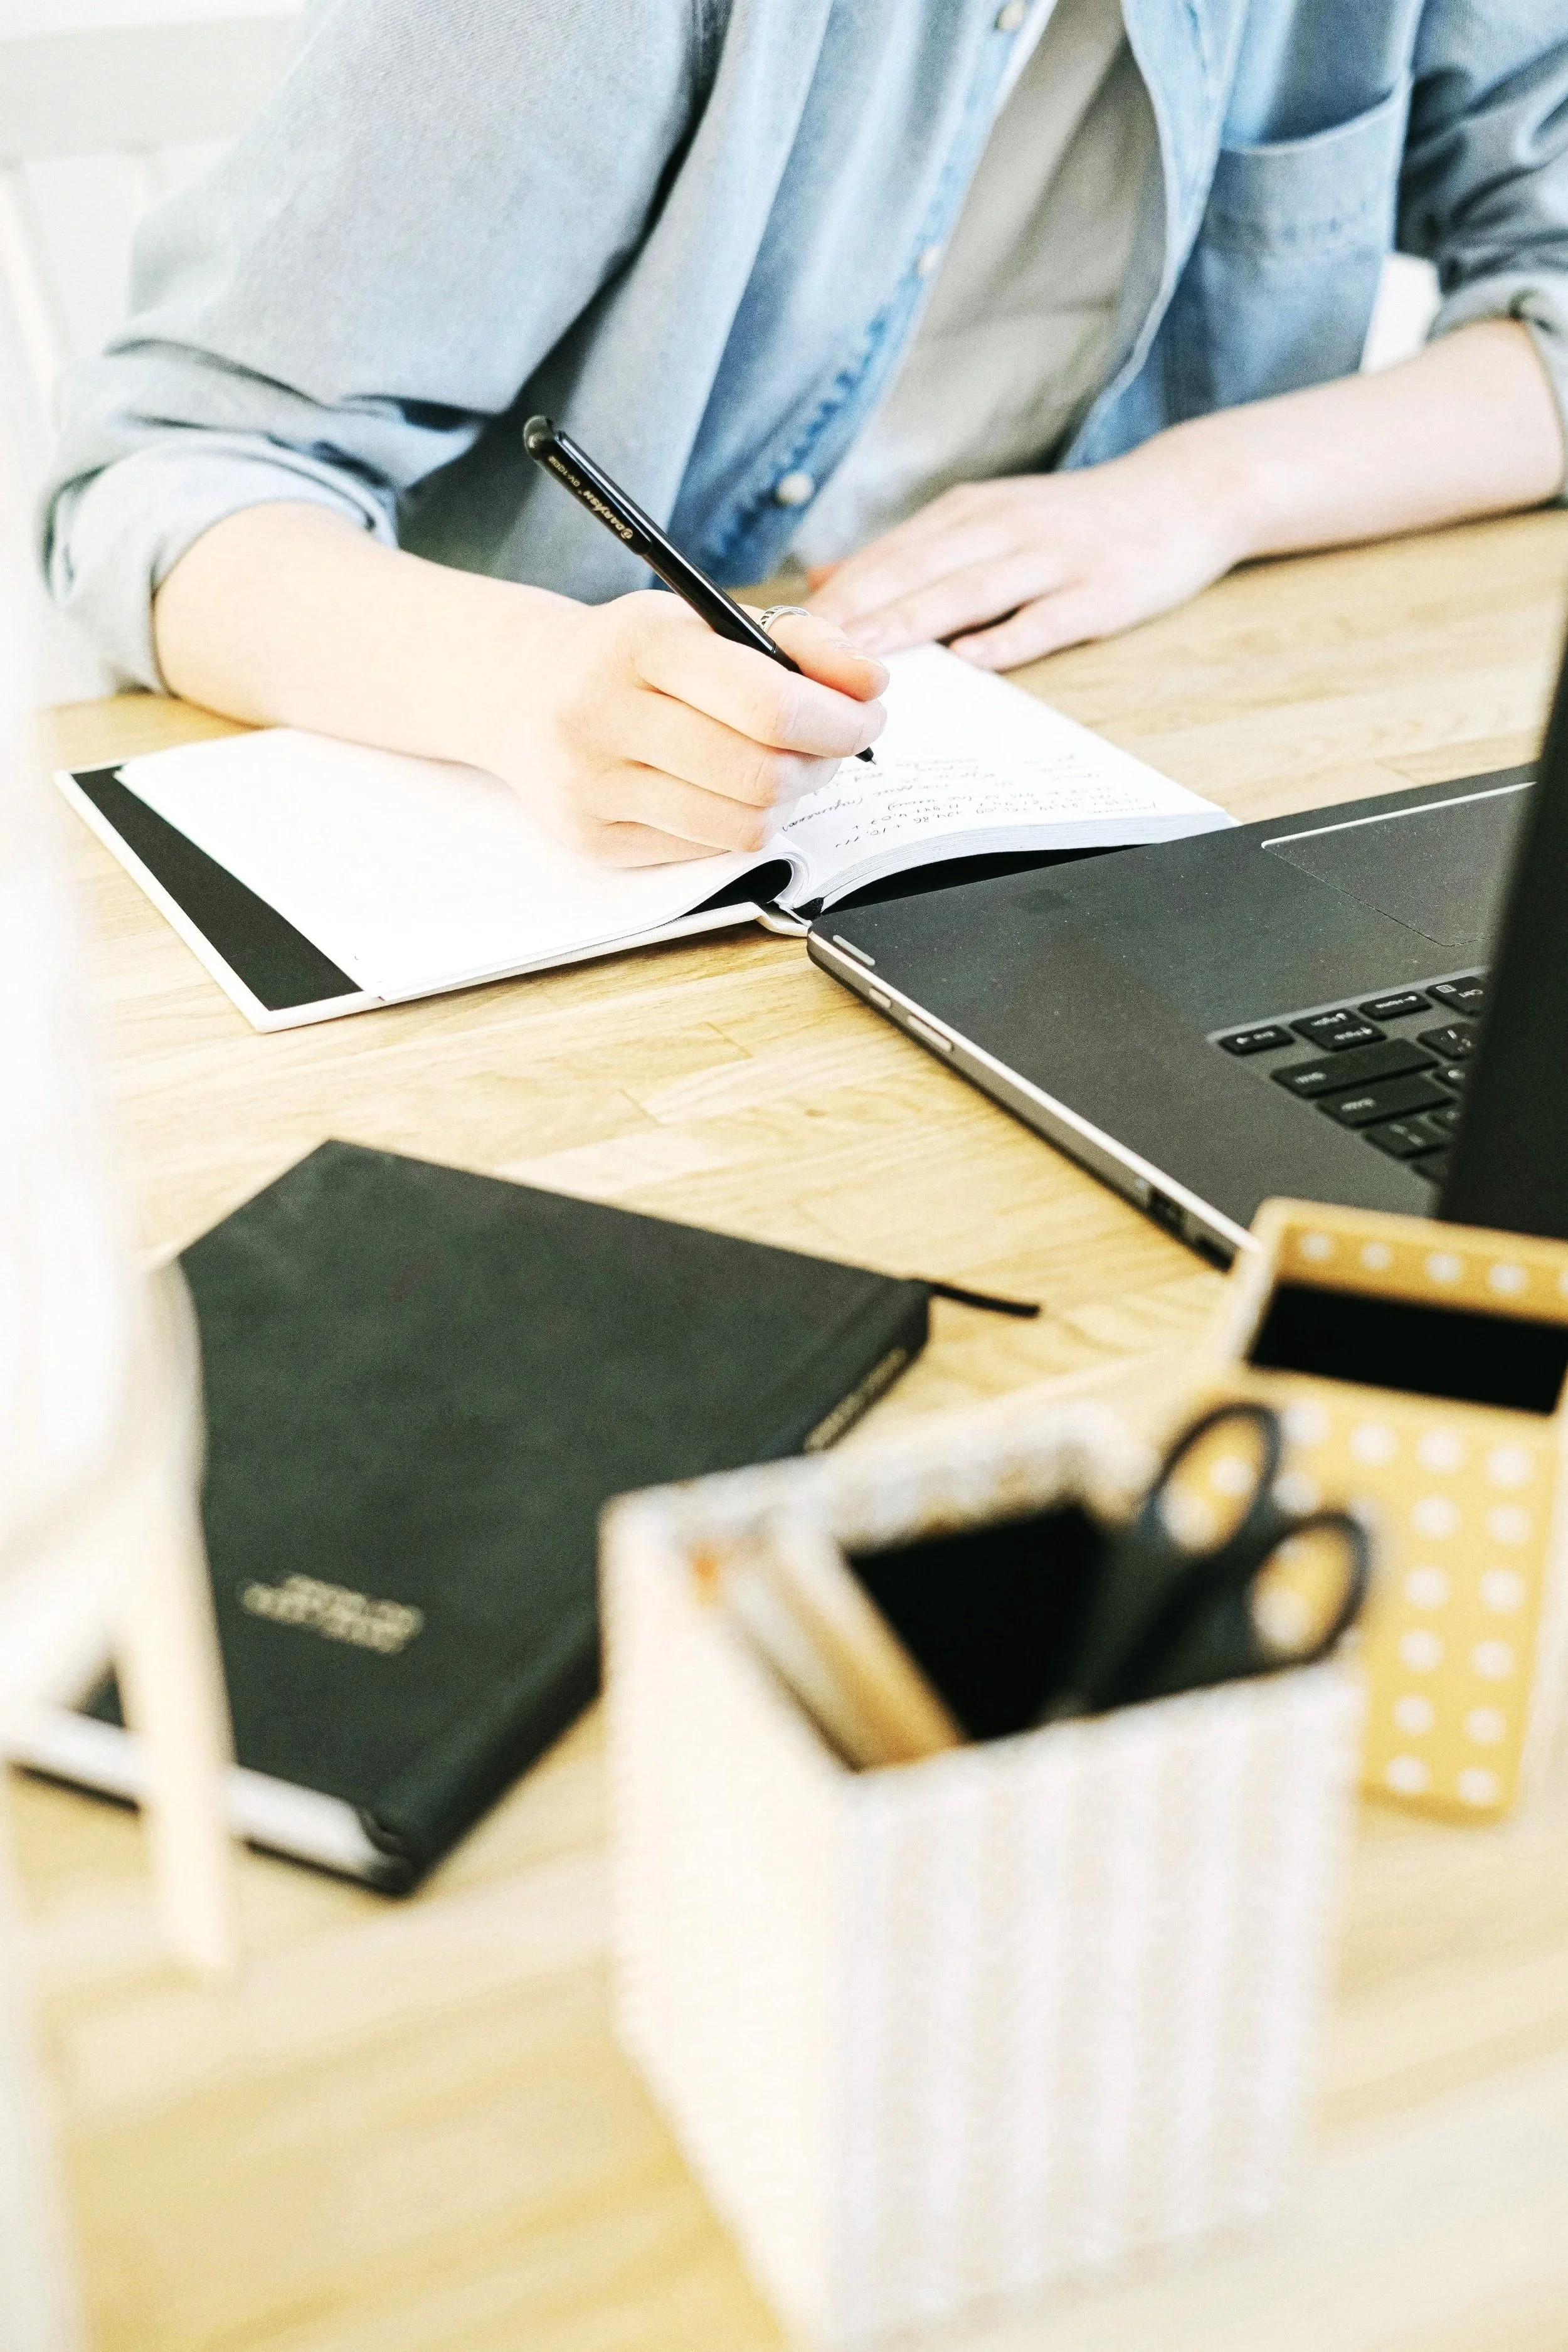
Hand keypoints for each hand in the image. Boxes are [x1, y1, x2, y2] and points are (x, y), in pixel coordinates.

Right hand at [488, 593, 885, 865]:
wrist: (524, 693)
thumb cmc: (634, 657)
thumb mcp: (706, 622)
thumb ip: (799, 642)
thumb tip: (872, 684)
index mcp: (640, 644)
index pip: (769, 704)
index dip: (837, 721)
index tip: (865, 716)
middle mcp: (603, 714)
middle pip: (762, 774)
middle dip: (821, 765)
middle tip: (831, 748)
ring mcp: (592, 785)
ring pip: (742, 826)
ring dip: (786, 802)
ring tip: (782, 769)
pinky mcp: (592, 838)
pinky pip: (707, 851)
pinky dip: (736, 824)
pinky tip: (724, 792)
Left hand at [807, 430, 1252, 669]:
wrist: (1185, 493)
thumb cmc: (1074, 520)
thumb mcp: (988, 519)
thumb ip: (911, 552)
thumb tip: (827, 579)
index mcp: (970, 513)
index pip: (889, 553)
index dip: (837, 593)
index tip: (786, 631)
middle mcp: (1003, 527)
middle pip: (917, 569)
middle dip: (857, 610)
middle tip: (804, 650)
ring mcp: (1053, 559)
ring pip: (970, 590)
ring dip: (913, 621)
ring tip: (864, 654)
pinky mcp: (1099, 591)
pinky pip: (1046, 617)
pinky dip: (1007, 637)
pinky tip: (971, 660)